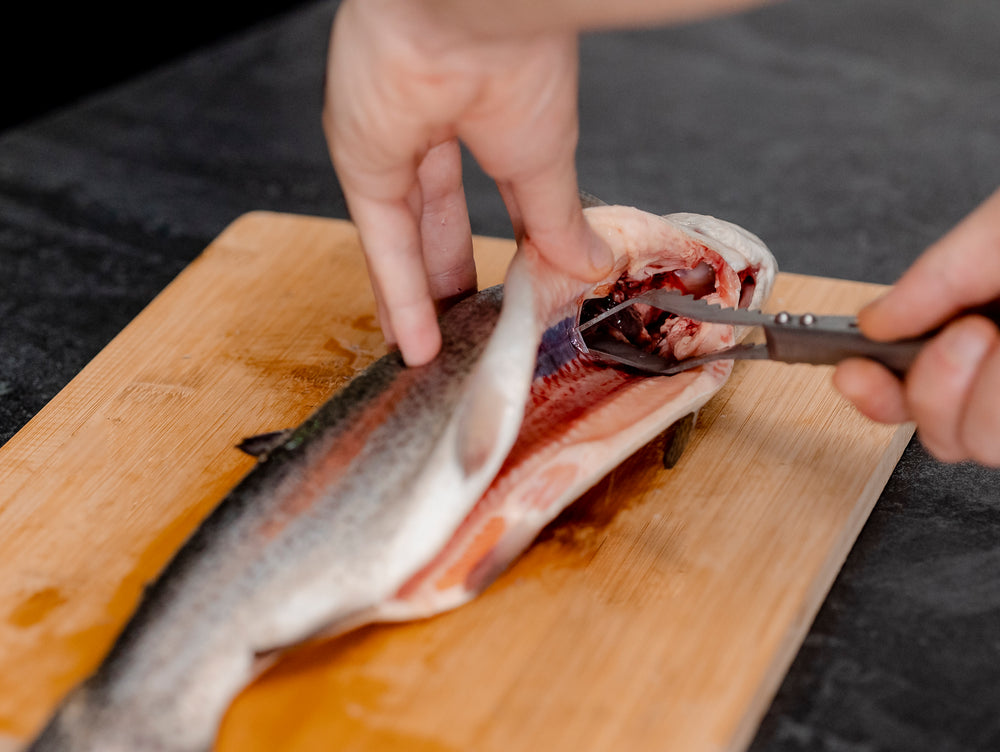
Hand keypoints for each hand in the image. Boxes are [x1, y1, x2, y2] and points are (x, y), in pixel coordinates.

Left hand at [322, 0, 612, 365]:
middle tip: (462, 336)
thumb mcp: (545, 160)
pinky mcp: (363, 166)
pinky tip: (416, 345)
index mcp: (482, 117)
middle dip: (448, 284)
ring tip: (433, 360)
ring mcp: (392, 150)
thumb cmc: (519, 57)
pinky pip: (384, 245)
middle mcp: (429, 134)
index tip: (513, 303)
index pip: (488, 204)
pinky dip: (401, 297)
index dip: (499, 257)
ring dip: (418, 304)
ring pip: (404, 243)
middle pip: (434, 228)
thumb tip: (592, 266)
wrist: (480, 10)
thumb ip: (556, 221)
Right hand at [834, 188, 999, 464]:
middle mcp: (999, 375)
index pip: (914, 393)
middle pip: (943, 436)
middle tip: (968, 334)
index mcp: (983, 336)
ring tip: (994, 334)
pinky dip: (996, 397)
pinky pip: (999, 443)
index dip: (876, 396)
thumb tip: (873, 322)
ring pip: (973, 445)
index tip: (853, 372)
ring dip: (974, 393)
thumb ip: (938, 272)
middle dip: (935, 389)